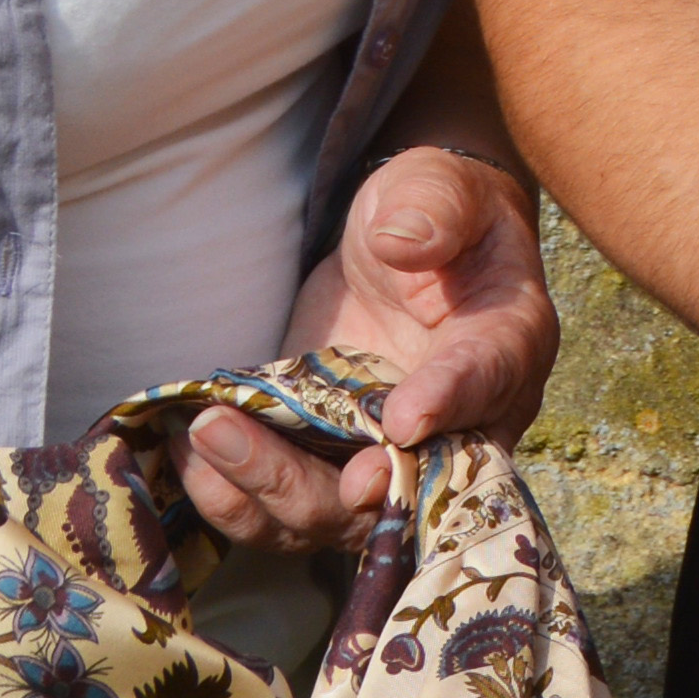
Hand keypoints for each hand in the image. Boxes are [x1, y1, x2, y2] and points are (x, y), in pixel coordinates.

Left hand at [200, 147, 561, 547]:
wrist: (408, 245)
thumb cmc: (434, 208)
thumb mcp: (438, 185)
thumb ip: (432, 207)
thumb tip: (399, 242)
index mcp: (505, 342)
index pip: (488, 380)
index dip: (450, 403)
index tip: (403, 419)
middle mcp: (460, 422)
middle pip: (409, 481)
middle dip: (336, 484)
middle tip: (262, 445)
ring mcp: (390, 455)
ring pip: (339, 512)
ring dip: (268, 490)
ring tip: (207, 435)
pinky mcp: (331, 463)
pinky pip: (288, 509)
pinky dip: (238, 497)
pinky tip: (193, 454)